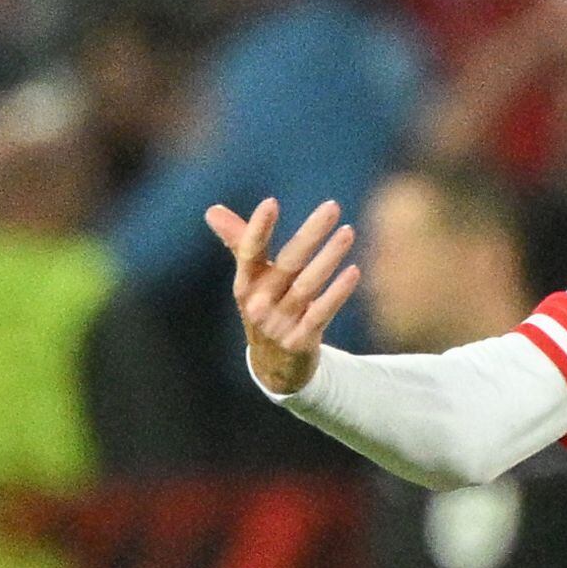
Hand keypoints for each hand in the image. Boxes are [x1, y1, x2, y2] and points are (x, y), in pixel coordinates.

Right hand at [207, 197, 362, 395]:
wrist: (274, 365)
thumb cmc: (265, 309)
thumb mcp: (250, 281)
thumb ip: (239, 243)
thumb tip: (212, 210)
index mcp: (245, 284)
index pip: (249, 251)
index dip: (258, 228)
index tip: (271, 202)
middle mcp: (259, 303)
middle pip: (287, 262)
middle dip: (311, 233)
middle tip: (333, 207)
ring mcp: (279, 324)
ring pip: (308, 286)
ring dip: (329, 258)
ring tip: (348, 232)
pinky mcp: (300, 340)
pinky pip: (321, 313)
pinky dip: (337, 293)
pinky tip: (354, 271)